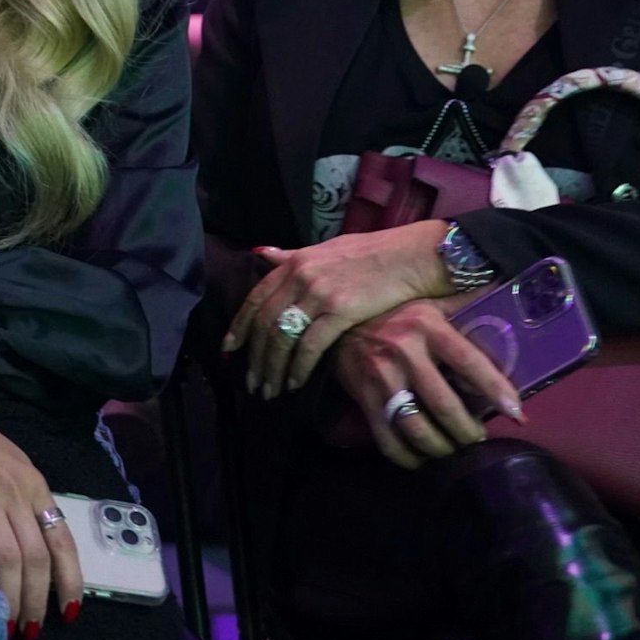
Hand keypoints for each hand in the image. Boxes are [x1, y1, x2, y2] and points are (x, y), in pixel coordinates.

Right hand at [0, 373, 83, 639]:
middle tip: (30, 632)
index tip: (68, 612)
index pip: (62, 539)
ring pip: (9, 559)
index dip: (69, 580)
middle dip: (36, 600)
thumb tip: (28, 543)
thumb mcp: (4, 462)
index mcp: (32, 483)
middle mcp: (14, 491)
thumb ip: (19, 497)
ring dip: (10, 598)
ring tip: (5, 626)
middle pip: (36, 557)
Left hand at [222, 220, 449, 397]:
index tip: (229, 350)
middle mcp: (300, 276)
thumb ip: (290, 255)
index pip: (254, 298)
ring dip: (273, 369)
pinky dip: (299, 368)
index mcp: (293, 262)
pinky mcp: (341, 311)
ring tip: (270, 390)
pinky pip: (311, 346)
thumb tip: (261, 252)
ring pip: (283, 338)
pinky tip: (295, 384)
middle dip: (255, 358)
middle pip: (264, 324)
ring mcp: (319, 294)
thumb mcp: (323, 249)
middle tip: (251, 382)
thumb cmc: (371, 254)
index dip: (239, 327)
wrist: (411, 256)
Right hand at [333, 300, 523, 469]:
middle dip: (468, 432)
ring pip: (418, 428)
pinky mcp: (363, 397)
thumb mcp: (429, 304)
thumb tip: (505, 290)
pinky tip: (420, 458)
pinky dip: (407, 457)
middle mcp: (404, 351)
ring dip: (441, 448)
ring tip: (453, 450)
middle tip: (478, 439)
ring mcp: (380, 377)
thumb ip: (465, 304)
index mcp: (427, 326)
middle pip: (445, 406)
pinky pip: (387, 439)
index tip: (516, 411)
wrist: (337, 323)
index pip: (470, 362)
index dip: (496, 389)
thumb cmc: (394, 315)